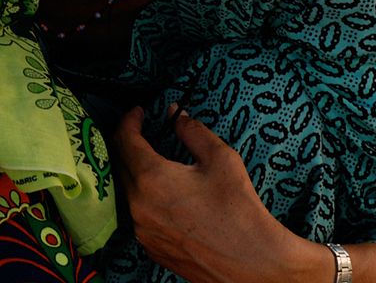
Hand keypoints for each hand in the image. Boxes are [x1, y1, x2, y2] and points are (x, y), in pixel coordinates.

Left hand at [114, 106, 326, 282]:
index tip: (138, 112)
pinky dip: (143, 197)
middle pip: (121, 164)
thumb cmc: (239, 210)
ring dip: (135, 171)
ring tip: (153, 160)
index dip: (129, 121)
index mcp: (151, 179)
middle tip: (143, 131)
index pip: (125, 140)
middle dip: (129, 143)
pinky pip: (137, 214)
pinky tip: (162, 193)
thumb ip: (192, 131)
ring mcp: (141, 230)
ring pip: (127, 191)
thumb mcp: (221, 159)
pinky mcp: (150, 247)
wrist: (254, 264)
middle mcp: (138, 205)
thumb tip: (176, 114)